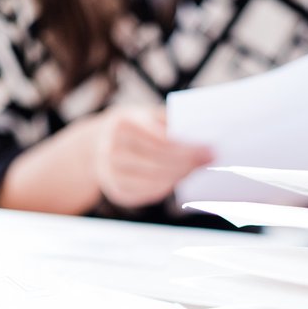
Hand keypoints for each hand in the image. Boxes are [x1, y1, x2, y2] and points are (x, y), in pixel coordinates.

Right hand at [90, 106, 213, 208]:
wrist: (98, 144)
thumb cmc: (134, 127)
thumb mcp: (147, 115)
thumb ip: (170, 123)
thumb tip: (201, 135)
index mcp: (122, 123)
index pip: (161, 140)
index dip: (188, 147)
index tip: (209, 149)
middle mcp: (111, 148)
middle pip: (160, 161)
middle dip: (188, 163)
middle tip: (208, 161)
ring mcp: (110, 172)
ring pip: (155, 179)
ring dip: (180, 175)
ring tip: (196, 169)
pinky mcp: (116, 190)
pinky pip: (147, 193)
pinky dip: (166, 187)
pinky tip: (179, 179)